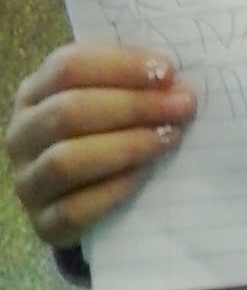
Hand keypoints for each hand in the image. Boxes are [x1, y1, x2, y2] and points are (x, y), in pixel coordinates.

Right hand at [4, 45, 196, 249]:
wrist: (86, 191)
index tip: (167, 71)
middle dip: (133, 106)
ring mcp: (27, 182)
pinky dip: (114, 189)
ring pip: (66, 161)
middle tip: (181, 106)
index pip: (68, 67)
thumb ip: (133, 81)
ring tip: (169, 137)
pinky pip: (73, 209)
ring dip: (126, 146)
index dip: (120, 66)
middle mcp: (22, 135)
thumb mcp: (110, 95)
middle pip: (68, 111)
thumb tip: (173, 81)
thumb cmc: (105, 129)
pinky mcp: (42, 223)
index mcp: (35, 91)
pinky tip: (146, 173)